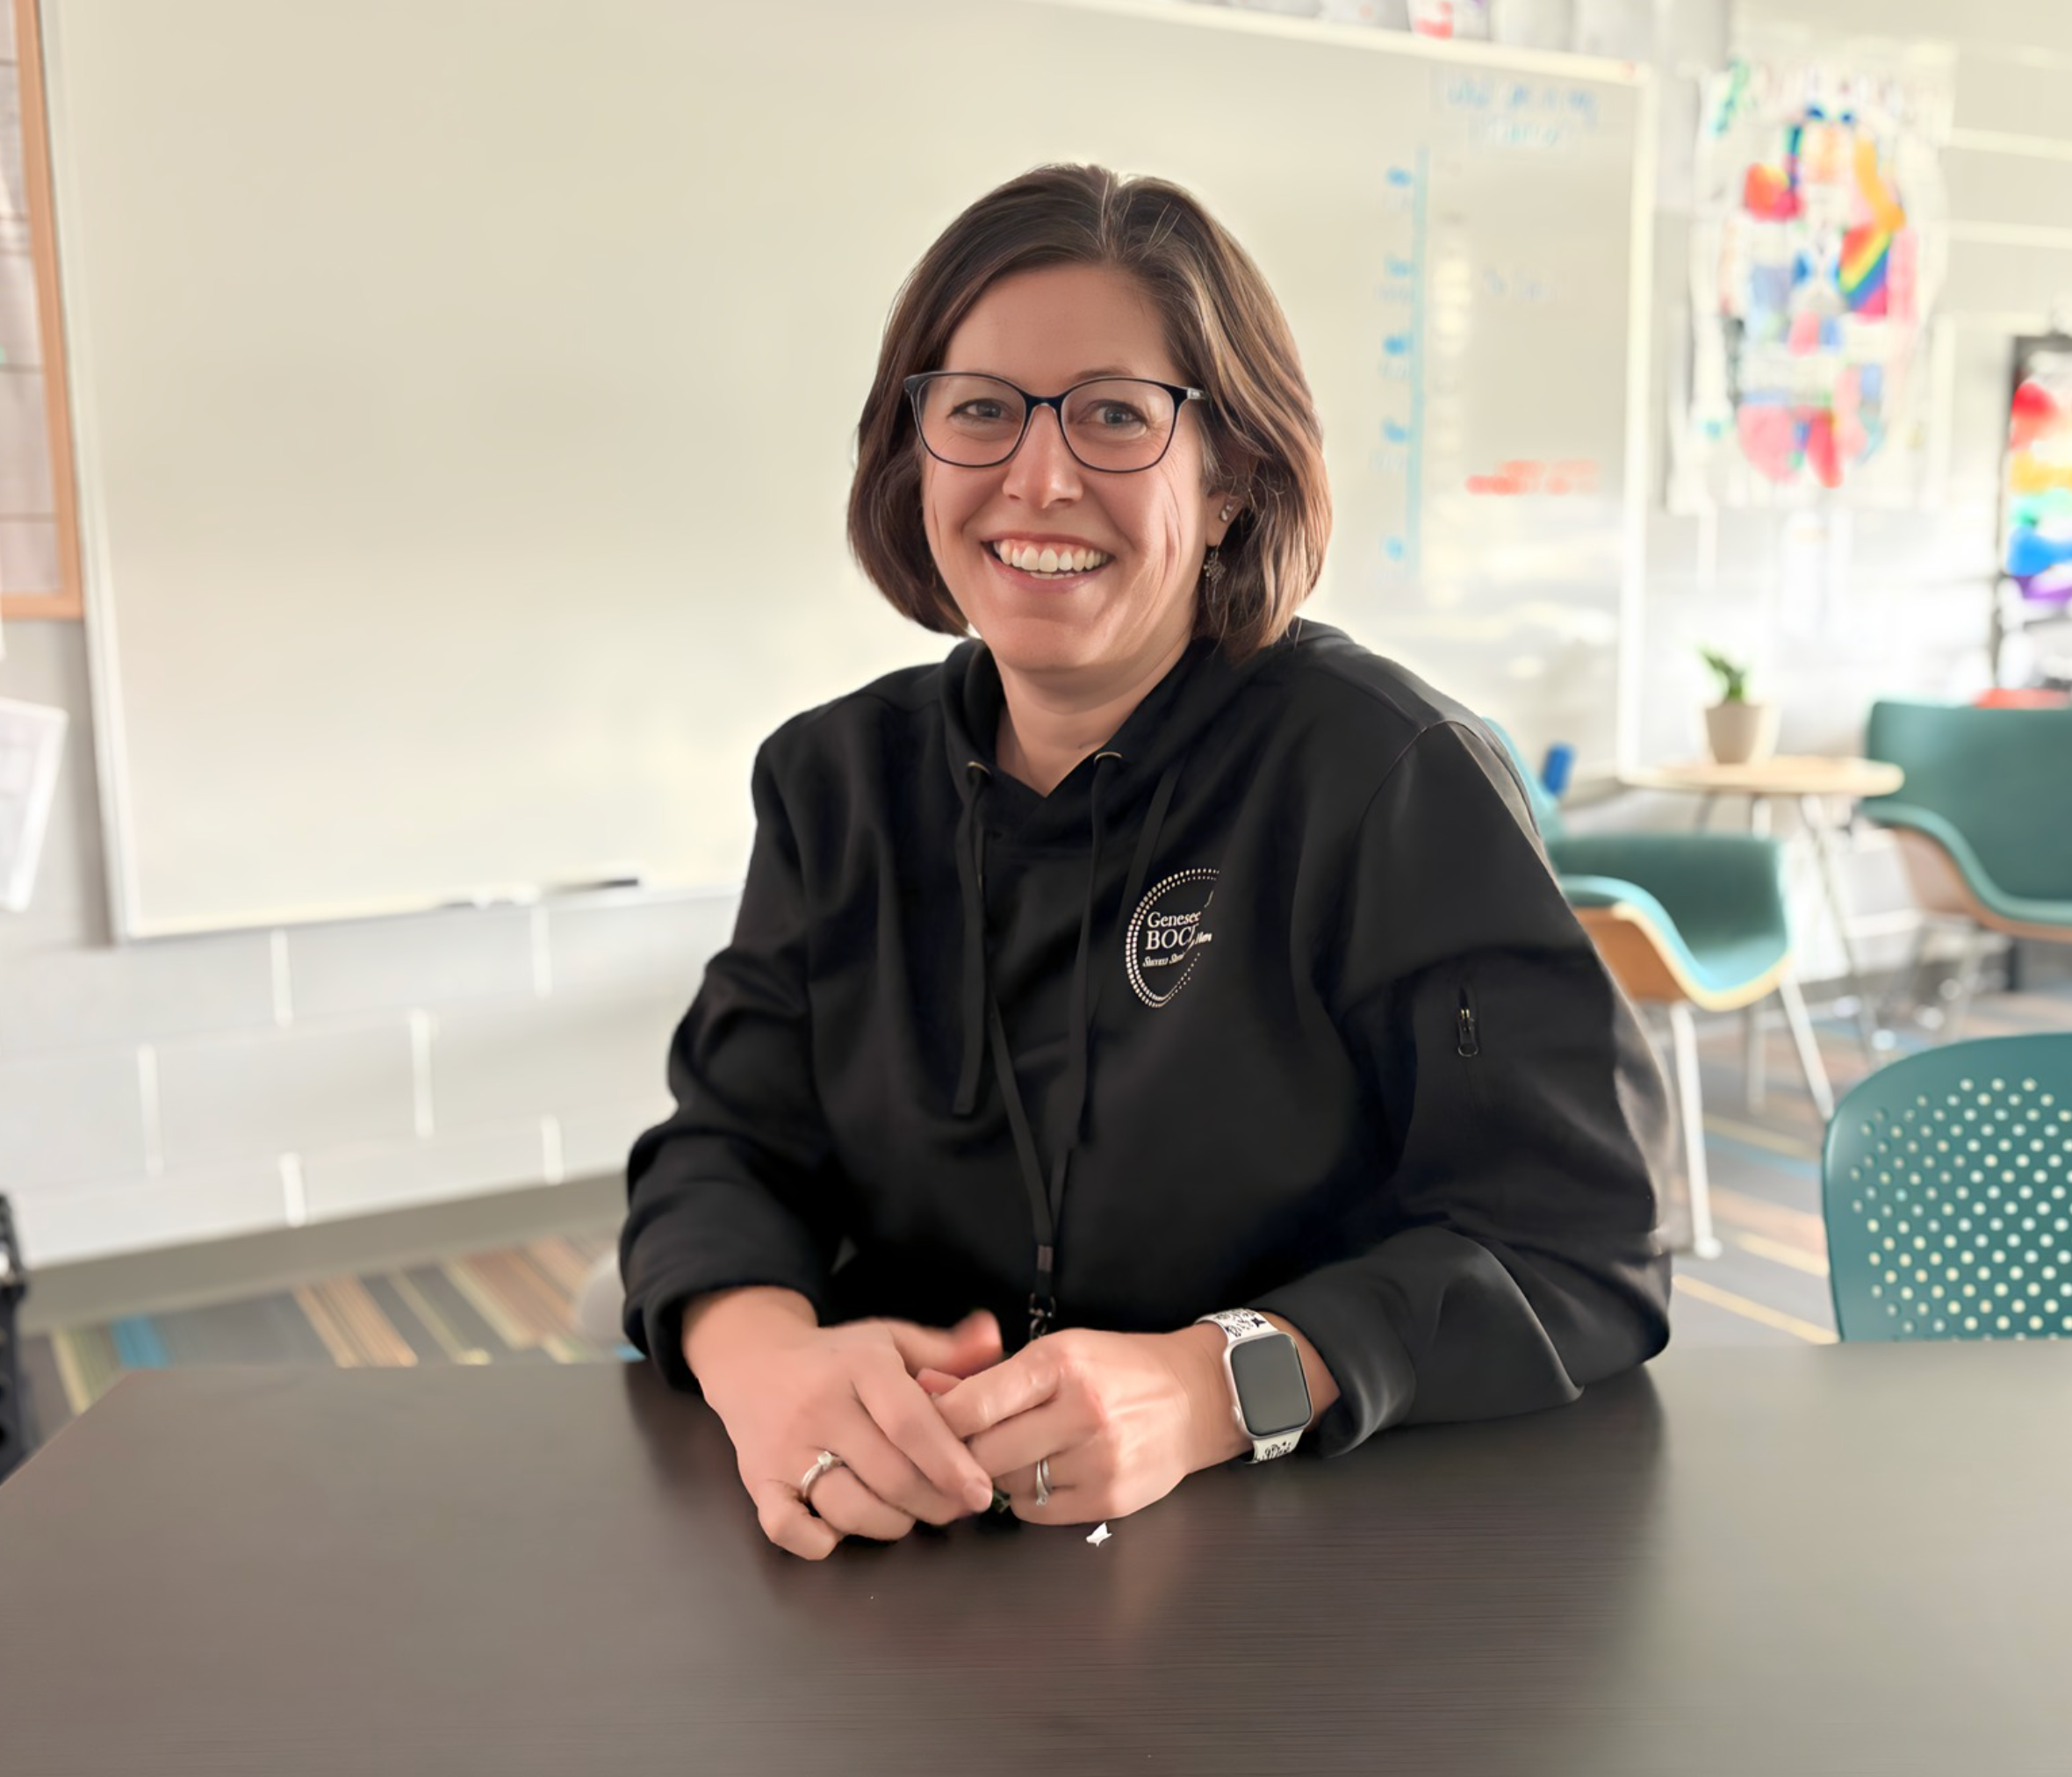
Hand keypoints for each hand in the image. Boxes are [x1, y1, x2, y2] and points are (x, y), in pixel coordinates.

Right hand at [683, 1287, 1003, 1559]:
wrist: (751, 1359)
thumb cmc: (836, 1357)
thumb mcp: (890, 1341)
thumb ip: (946, 1349)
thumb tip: (996, 1339)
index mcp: (859, 1367)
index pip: (910, 1424)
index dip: (950, 1464)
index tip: (980, 1491)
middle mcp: (820, 1407)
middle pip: (888, 1475)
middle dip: (933, 1503)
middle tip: (955, 1507)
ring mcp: (784, 1448)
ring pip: (848, 1508)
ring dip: (891, 1523)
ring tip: (908, 1511)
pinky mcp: (758, 1481)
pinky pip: (787, 1530)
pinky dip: (821, 1541)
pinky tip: (842, 1528)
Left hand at [932, 1326, 1247, 1525]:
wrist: (1195, 1398)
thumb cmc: (1118, 1369)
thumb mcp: (1058, 1351)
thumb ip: (989, 1375)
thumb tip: (923, 1387)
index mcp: (1061, 1363)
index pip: (974, 1404)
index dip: (939, 1419)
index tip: (925, 1423)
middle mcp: (1081, 1411)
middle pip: (985, 1453)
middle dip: (964, 1453)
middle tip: (961, 1446)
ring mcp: (1099, 1460)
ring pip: (1009, 1485)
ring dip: (998, 1474)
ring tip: (1014, 1452)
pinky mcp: (1110, 1500)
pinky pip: (1036, 1512)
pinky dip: (1028, 1497)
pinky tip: (1045, 1472)